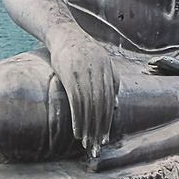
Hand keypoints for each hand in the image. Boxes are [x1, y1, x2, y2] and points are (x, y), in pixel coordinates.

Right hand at [47, 27, 117, 156]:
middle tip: (97, 145)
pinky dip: (77, 118)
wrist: (64, 33)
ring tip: (86, 142)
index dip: (108, 121)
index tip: (105, 137)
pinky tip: (77, 131)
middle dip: (100, 127)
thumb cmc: (82, 51)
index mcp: (108, 70)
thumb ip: (110, 80)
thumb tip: (114, 105)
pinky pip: (76, 101)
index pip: (109, 101)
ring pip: (89, 106)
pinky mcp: (70, 75)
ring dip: (88, 126)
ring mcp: (84, 74)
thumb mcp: (101, 62)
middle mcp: (99, 72)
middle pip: (102, 105)